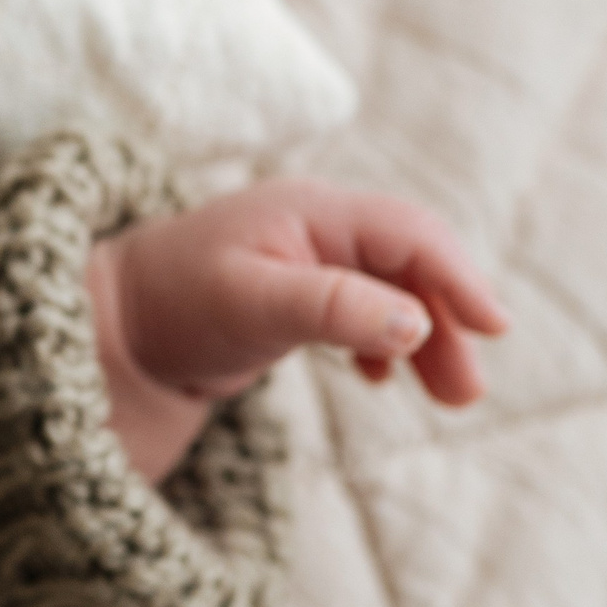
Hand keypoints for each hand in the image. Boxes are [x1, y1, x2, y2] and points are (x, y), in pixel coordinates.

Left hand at [86, 180, 509, 481]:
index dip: (458, 275)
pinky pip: (365, 308)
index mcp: (308, 209)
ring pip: (394, 290)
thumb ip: (331, 309)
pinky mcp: (296, 292)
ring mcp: (307, 257)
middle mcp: (315, 224)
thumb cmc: (173, 303)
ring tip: (446, 397)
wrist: (113, 325)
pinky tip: (379, 378)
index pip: (408, 231)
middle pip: (411, 264)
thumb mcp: (250, 304)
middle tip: (466, 394)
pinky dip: (385, 341)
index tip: (494, 328)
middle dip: (447, 323)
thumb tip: (416, 321)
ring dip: (425, 339)